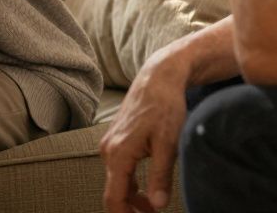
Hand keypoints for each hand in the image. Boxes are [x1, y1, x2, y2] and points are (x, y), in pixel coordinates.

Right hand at [100, 52, 190, 212]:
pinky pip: (119, 170)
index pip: (114, 198)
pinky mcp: (115, 140)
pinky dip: (131, 183)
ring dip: (132, 197)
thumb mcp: (168, 144)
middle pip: (114, 192)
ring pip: (117, 181)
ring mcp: (110, 144)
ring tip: (154, 208)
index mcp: (118, 154)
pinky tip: (148, 187)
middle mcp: (108, 150)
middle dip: (131, 210)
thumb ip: (160, 177)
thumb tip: (158, 206)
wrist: (158, 78)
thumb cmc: (165, 107)